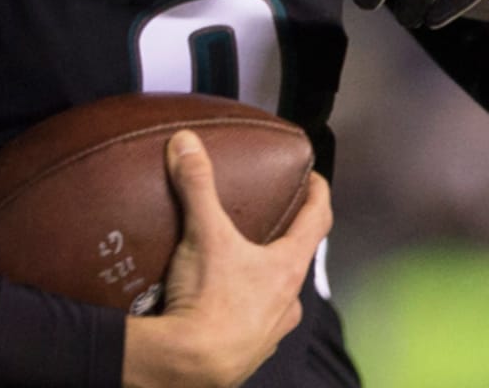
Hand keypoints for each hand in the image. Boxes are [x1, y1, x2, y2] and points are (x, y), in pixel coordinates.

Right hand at [122, 130, 330, 387]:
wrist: (192, 365)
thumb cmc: (211, 301)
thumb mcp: (203, 232)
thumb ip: (197, 184)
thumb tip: (187, 142)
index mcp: (286, 268)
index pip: (317, 222)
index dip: (319, 194)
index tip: (315, 177)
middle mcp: (286, 301)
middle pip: (294, 259)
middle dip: (282, 236)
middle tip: (264, 215)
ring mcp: (269, 329)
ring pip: (273, 293)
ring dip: (259, 273)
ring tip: (232, 257)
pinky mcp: (246, 348)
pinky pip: (249, 317)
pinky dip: (237, 301)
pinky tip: (214, 295)